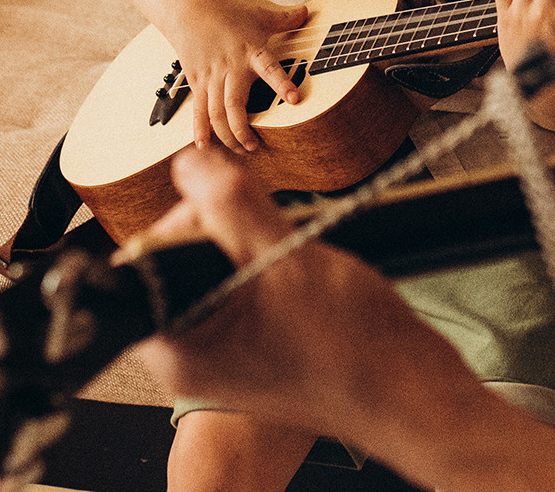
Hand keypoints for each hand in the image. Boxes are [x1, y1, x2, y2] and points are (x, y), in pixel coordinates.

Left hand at [131, 145, 478, 444]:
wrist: (406, 390)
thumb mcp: (283, 255)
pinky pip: (238, 295)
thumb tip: (188, 163)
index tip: (231, 212)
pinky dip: (264, 273)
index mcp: (179, 349)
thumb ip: (229, 203)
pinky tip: (297, 278)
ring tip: (289, 261)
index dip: (188, 219)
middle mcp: (188, 361)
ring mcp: (219, 360)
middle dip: (223, 232)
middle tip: (268, 236)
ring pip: (213, 274)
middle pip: (178, 264)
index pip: (148, 258)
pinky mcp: (248, 354)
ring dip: (249, 249)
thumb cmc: (351, 344)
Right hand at [171, 0, 310, 151]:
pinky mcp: (197, 82)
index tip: (294, 99)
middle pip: (234, 104)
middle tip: (254, 146)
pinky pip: (198, 110)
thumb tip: (308, 11)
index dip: (281, 84)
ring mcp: (211, 77)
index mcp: (250, 52)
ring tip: (240, 150)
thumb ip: (285, 18)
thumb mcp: (259, 15)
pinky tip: (205, 146)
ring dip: (227, 135)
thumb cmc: (227, 14)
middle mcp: (231, 68)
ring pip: (216, 113)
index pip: (269, 69)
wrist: (188, 11)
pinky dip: (200, 129)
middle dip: (243, 130)